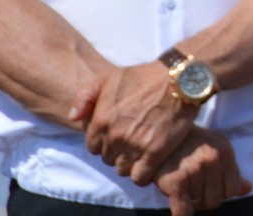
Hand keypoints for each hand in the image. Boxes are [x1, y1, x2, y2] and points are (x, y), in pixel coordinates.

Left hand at [77, 61, 195, 185]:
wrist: (179, 79)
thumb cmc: (144, 76)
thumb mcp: (108, 77)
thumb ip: (85, 96)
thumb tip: (73, 118)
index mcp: (101, 120)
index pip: (92, 146)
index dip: (104, 141)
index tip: (117, 134)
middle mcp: (115, 136)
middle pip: (107, 158)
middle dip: (117, 151)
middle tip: (132, 140)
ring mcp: (134, 146)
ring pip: (122, 169)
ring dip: (130, 162)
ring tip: (141, 150)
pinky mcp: (155, 152)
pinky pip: (140, 177)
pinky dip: (143, 174)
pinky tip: (149, 162)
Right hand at [154, 125, 251, 215]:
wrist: (158, 134)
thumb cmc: (190, 143)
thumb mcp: (215, 150)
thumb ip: (231, 171)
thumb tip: (248, 189)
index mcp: (224, 151)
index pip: (232, 189)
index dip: (221, 192)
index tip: (210, 188)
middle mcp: (212, 160)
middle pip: (216, 200)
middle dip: (205, 199)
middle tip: (192, 189)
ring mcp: (194, 170)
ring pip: (199, 204)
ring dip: (190, 200)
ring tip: (182, 185)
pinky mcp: (175, 181)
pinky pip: (183, 210)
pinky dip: (182, 215)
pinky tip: (180, 212)